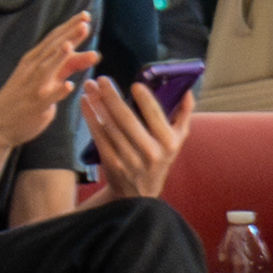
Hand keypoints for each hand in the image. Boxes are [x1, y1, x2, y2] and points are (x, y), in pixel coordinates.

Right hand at [0, 14, 99, 163]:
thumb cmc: (23, 98)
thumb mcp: (44, 77)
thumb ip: (66, 66)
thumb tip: (90, 54)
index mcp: (34, 60)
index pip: (54, 39)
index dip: (68, 27)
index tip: (84, 15)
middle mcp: (33, 70)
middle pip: (53, 48)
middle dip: (68, 35)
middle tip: (85, 22)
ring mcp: (34, 86)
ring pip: (48, 69)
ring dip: (59, 57)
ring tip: (70, 46)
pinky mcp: (36, 105)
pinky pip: (47, 97)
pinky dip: (57, 91)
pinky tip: (68, 86)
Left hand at [77, 65, 182, 194]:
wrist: (139, 194)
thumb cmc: (159, 158)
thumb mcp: (177, 140)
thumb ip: (183, 115)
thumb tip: (187, 91)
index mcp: (169, 142)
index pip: (156, 116)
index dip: (146, 100)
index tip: (135, 84)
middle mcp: (150, 152)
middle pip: (127, 119)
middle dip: (111, 96)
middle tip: (100, 79)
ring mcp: (130, 159)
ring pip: (110, 126)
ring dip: (97, 103)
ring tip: (89, 86)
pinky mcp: (112, 163)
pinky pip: (99, 136)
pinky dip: (90, 117)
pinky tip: (85, 103)